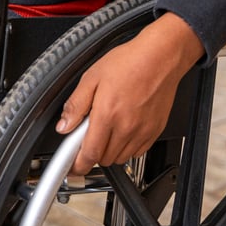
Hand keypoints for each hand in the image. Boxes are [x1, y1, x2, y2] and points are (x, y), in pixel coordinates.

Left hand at [55, 12, 202, 173]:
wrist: (160, 57)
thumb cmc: (129, 62)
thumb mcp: (92, 77)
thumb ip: (76, 105)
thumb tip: (64, 125)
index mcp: (107, 114)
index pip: (90, 154)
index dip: (78, 166)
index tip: (73, 167)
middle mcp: (126, 127)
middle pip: (104, 158)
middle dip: (93, 152)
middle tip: (89, 133)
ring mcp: (143, 131)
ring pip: (121, 158)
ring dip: (109, 150)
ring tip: (107, 128)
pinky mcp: (155, 131)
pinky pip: (138, 152)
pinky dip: (127, 147)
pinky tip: (123, 130)